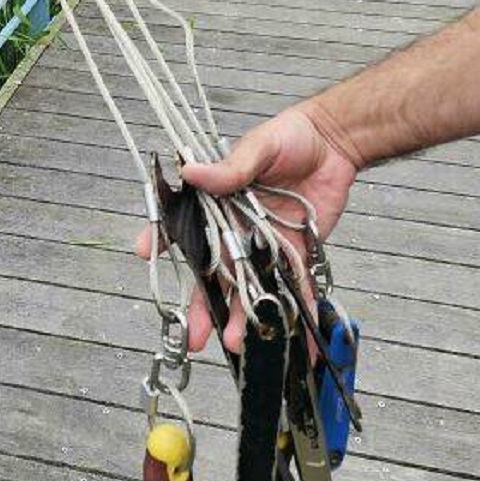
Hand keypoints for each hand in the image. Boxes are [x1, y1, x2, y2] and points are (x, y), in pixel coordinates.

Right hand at [135, 106, 359, 355]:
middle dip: (204, 305)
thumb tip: (194, 172)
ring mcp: (265, 246)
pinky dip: (296, 314)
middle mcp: (236, 229)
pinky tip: (293, 342)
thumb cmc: (289, 137)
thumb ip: (231, 167)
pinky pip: (295, 288)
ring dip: (243, 317)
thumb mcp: (259, 146)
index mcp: (218, 202)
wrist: (334, 143)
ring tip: (236, 344)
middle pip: (215, 272)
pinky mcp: (295, 254)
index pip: (184, 224)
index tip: (145, 252)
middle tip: (193, 335)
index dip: (163, 239)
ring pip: (250, 288)